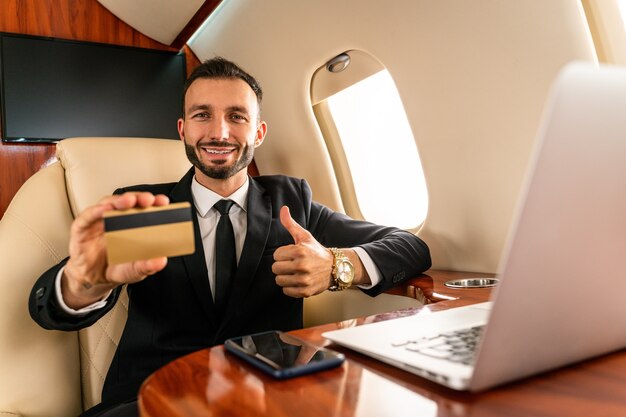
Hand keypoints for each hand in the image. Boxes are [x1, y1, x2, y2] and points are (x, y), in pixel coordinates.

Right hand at [62, 192, 169, 308]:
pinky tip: (103, 209)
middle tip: (148, 200)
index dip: (154, 203)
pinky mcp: (82, 227)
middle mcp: (116, 219)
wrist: (92, 279)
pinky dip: (95, 211)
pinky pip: (87, 216)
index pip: (144, 209)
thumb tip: (161, 261)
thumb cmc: (115, 267)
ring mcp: (99, 221)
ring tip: (129, 201)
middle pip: (128, 202)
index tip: (163, 202)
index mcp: (133, 225)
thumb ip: (146, 266)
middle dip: (139, 198)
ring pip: (108, 203)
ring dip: (119, 201)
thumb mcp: (134, 270)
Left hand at [272, 206, 333, 297]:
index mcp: (300, 251)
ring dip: (285, 277)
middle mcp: (302, 265)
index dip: (282, 255)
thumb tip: (283, 209)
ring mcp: (304, 279)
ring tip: (294, 273)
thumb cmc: (316, 251)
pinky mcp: (306, 291)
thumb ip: (290, 224)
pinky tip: (298, 281)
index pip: (276, 255)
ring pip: (279, 281)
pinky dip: (290, 287)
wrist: (335, 267)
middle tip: (292, 264)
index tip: (291, 255)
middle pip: (276, 268)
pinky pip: (286, 291)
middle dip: (282, 266)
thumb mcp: (304, 236)